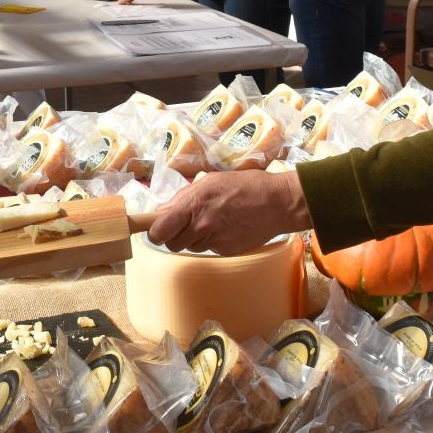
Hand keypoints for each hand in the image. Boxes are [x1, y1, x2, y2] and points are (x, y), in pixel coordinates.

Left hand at [148, 169, 311, 254]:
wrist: (278, 203)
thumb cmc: (245, 186)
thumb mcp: (210, 181)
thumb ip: (184, 197)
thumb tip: (163, 211)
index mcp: (194, 203)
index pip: (159, 230)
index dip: (155, 232)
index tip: (156, 230)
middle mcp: (202, 224)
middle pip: (172, 244)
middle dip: (175, 235)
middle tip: (186, 224)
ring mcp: (215, 240)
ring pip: (190, 247)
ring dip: (195, 238)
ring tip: (213, 222)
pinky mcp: (226, 251)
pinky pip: (209, 249)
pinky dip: (212, 241)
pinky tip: (226, 228)